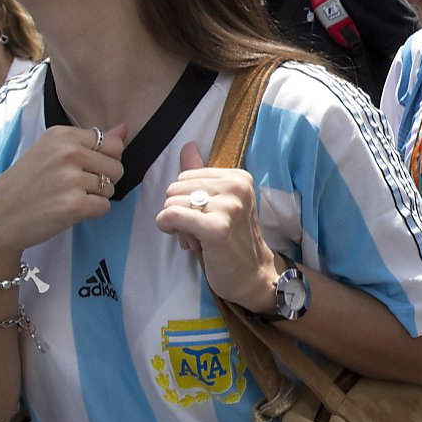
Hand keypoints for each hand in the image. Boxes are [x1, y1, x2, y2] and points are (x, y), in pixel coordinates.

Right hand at [0, 124, 127, 263]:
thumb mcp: (50, 152)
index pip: (112, 144)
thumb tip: (124, 130)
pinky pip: (104, 207)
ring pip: (111, 188)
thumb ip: (89, 142)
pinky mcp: (75, 204)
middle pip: (116, 167)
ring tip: (66, 198)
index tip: (81, 168)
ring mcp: (72, 179)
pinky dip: (90, 213)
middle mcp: (69, 152)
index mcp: (63, 135)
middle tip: (73, 187)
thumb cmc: (24, 184)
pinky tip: (68, 211)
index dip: (103, 160)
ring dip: (94, 198)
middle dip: (102, 180)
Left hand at [156, 141, 277, 309]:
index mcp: (238, 177)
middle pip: (175, 188)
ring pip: (171, 203)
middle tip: (200, 230)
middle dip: (179, 211)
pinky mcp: (217, 228)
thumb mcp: (218, 203)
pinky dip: (169, 229)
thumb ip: (201, 176)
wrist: (252, 274)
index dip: (185, 200)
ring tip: (199, 238)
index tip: (204, 217)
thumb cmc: (233, 240)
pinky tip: (188, 241)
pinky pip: (171, 216)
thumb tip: (187, 146)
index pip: (186, 176)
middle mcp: (236, 187)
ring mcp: (228, 207)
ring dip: (176, 225)